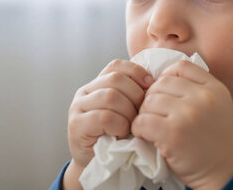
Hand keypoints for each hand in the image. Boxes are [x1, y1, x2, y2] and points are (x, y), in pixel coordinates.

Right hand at [65, 59, 153, 179]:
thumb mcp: (128, 112)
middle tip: (141, 115)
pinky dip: (119, 126)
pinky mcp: (76, 125)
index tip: (151, 87)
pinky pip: (105, 117)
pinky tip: (121, 135)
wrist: (97, 166)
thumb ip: (134, 95)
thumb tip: (156, 82)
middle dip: (135, 96)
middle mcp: (85, 91)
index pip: (117, 66)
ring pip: (111, 96)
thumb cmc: (118, 138)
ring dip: (128, 113)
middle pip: (116, 79)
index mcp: (98, 84)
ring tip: (131, 127)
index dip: (136, 73)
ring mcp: (78, 107)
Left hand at [131, 60, 232, 189]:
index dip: (166, 77)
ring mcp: (187, 114)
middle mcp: (203, 97)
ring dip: (144, 114)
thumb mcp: (219, 106)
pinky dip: (138, 129)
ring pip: (148, 102)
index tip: (164, 94)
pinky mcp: (173, 133)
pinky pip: (142, 121)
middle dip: (152, 98)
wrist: (229, 174)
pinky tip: (146, 136)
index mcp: (215, 88)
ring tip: (151, 127)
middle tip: (154, 115)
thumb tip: (162, 80)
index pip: (180, 67)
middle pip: (160, 84)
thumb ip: (198, 90)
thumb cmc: (219, 143)